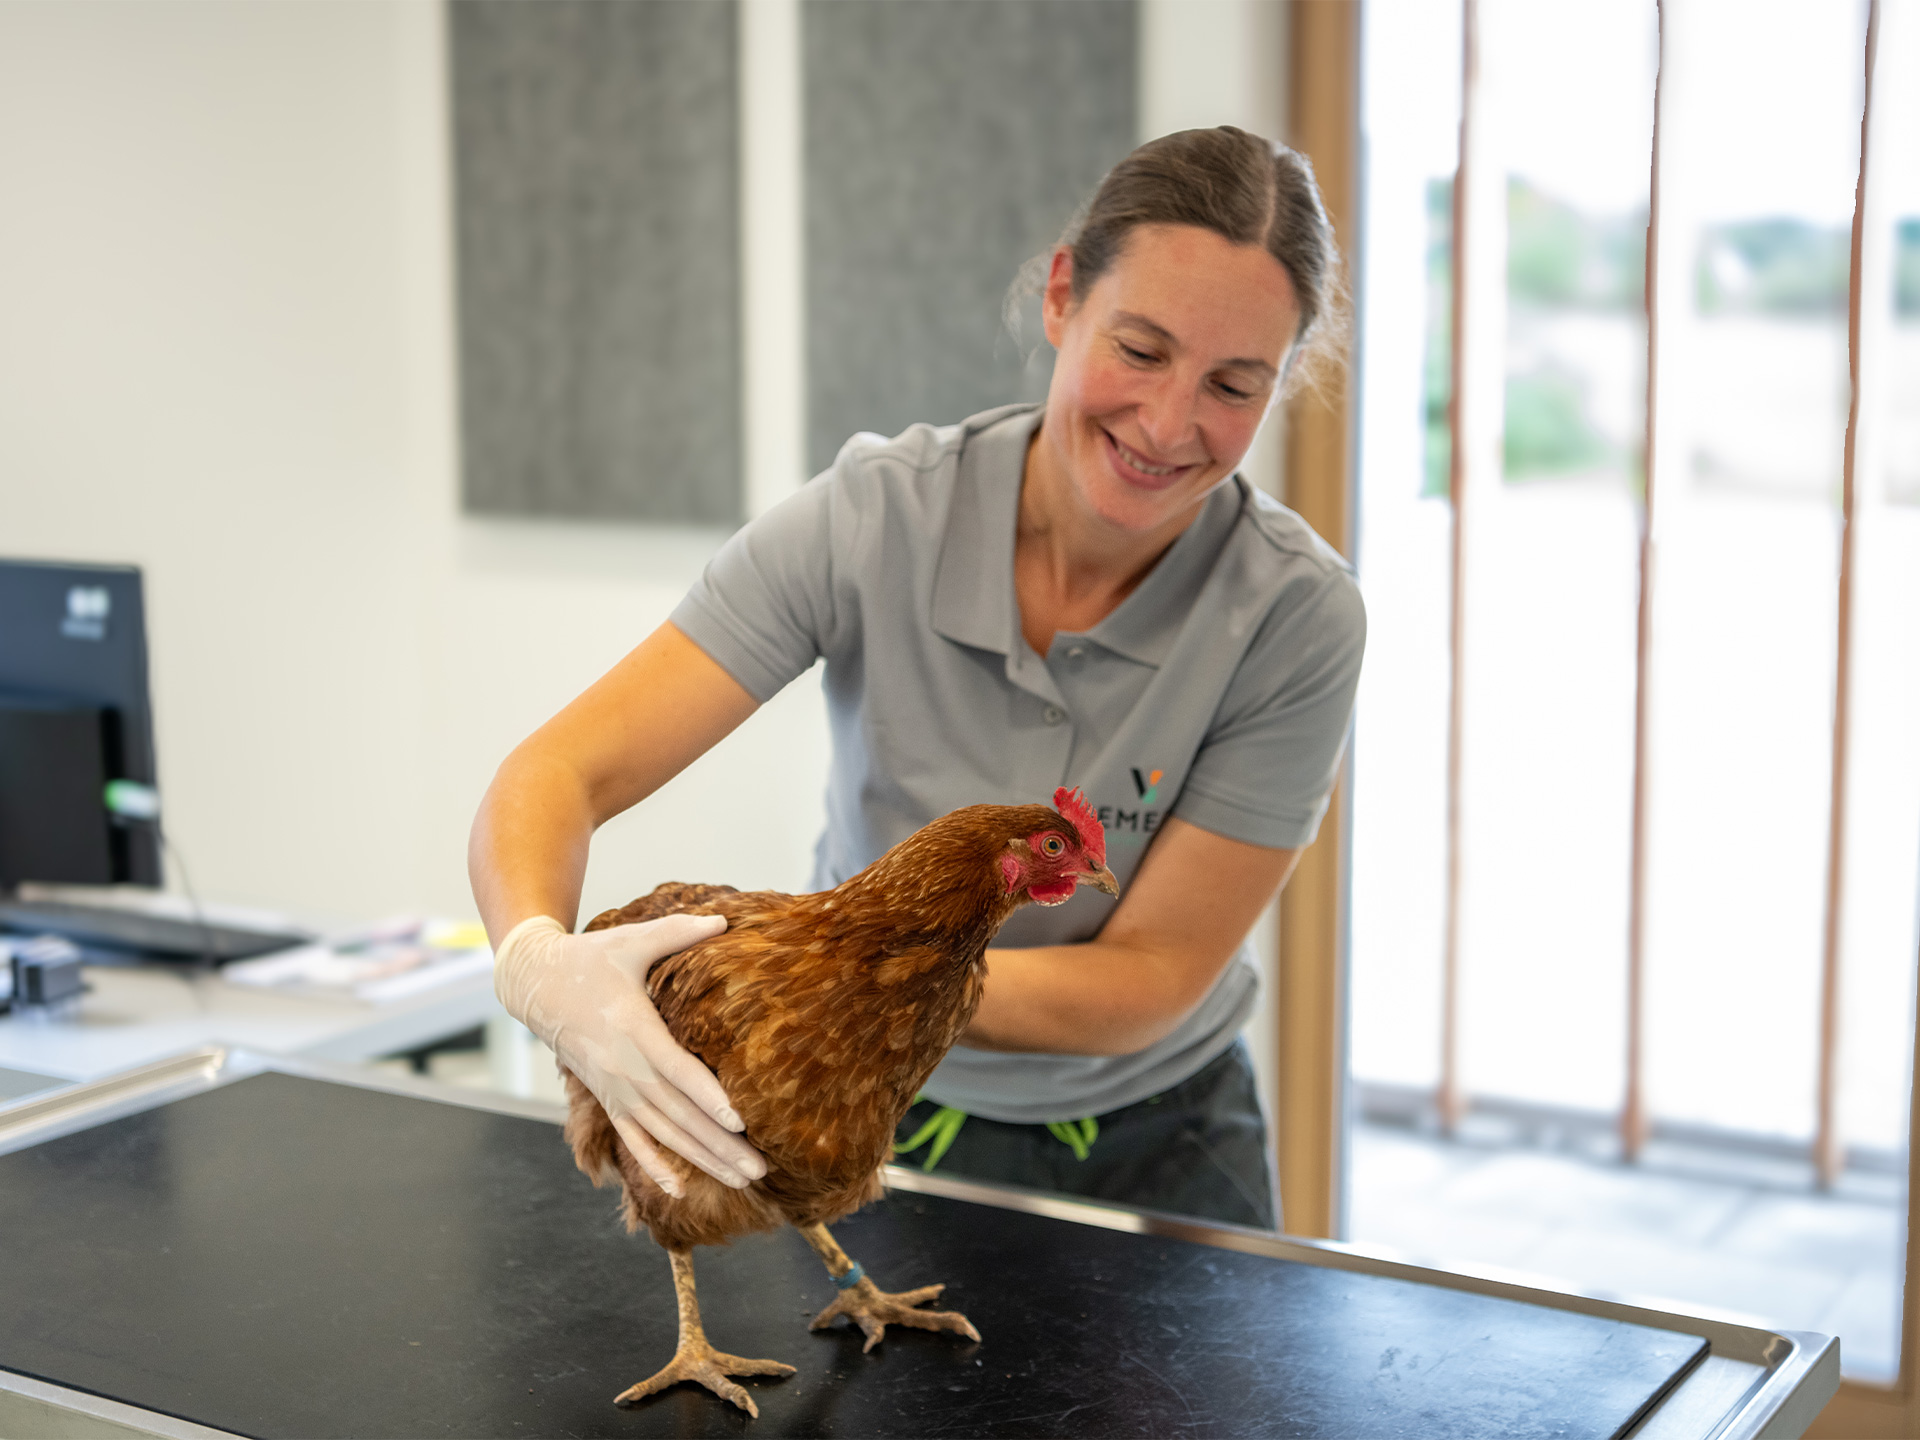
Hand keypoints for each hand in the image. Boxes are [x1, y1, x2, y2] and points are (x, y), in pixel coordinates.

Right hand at [492, 913, 765, 1196]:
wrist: (537, 985)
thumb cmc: (590, 959)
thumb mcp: (631, 940)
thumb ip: (677, 931)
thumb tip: (724, 919)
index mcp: (634, 1030)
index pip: (678, 1072)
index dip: (708, 1098)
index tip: (740, 1122)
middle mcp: (624, 1069)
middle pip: (679, 1115)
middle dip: (720, 1145)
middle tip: (761, 1170)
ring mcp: (615, 1090)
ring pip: (664, 1135)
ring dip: (703, 1160)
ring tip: (743, 1181)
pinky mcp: (608, 1099)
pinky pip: (633, 1140)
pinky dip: (656, 1165)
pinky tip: (681, 1189)